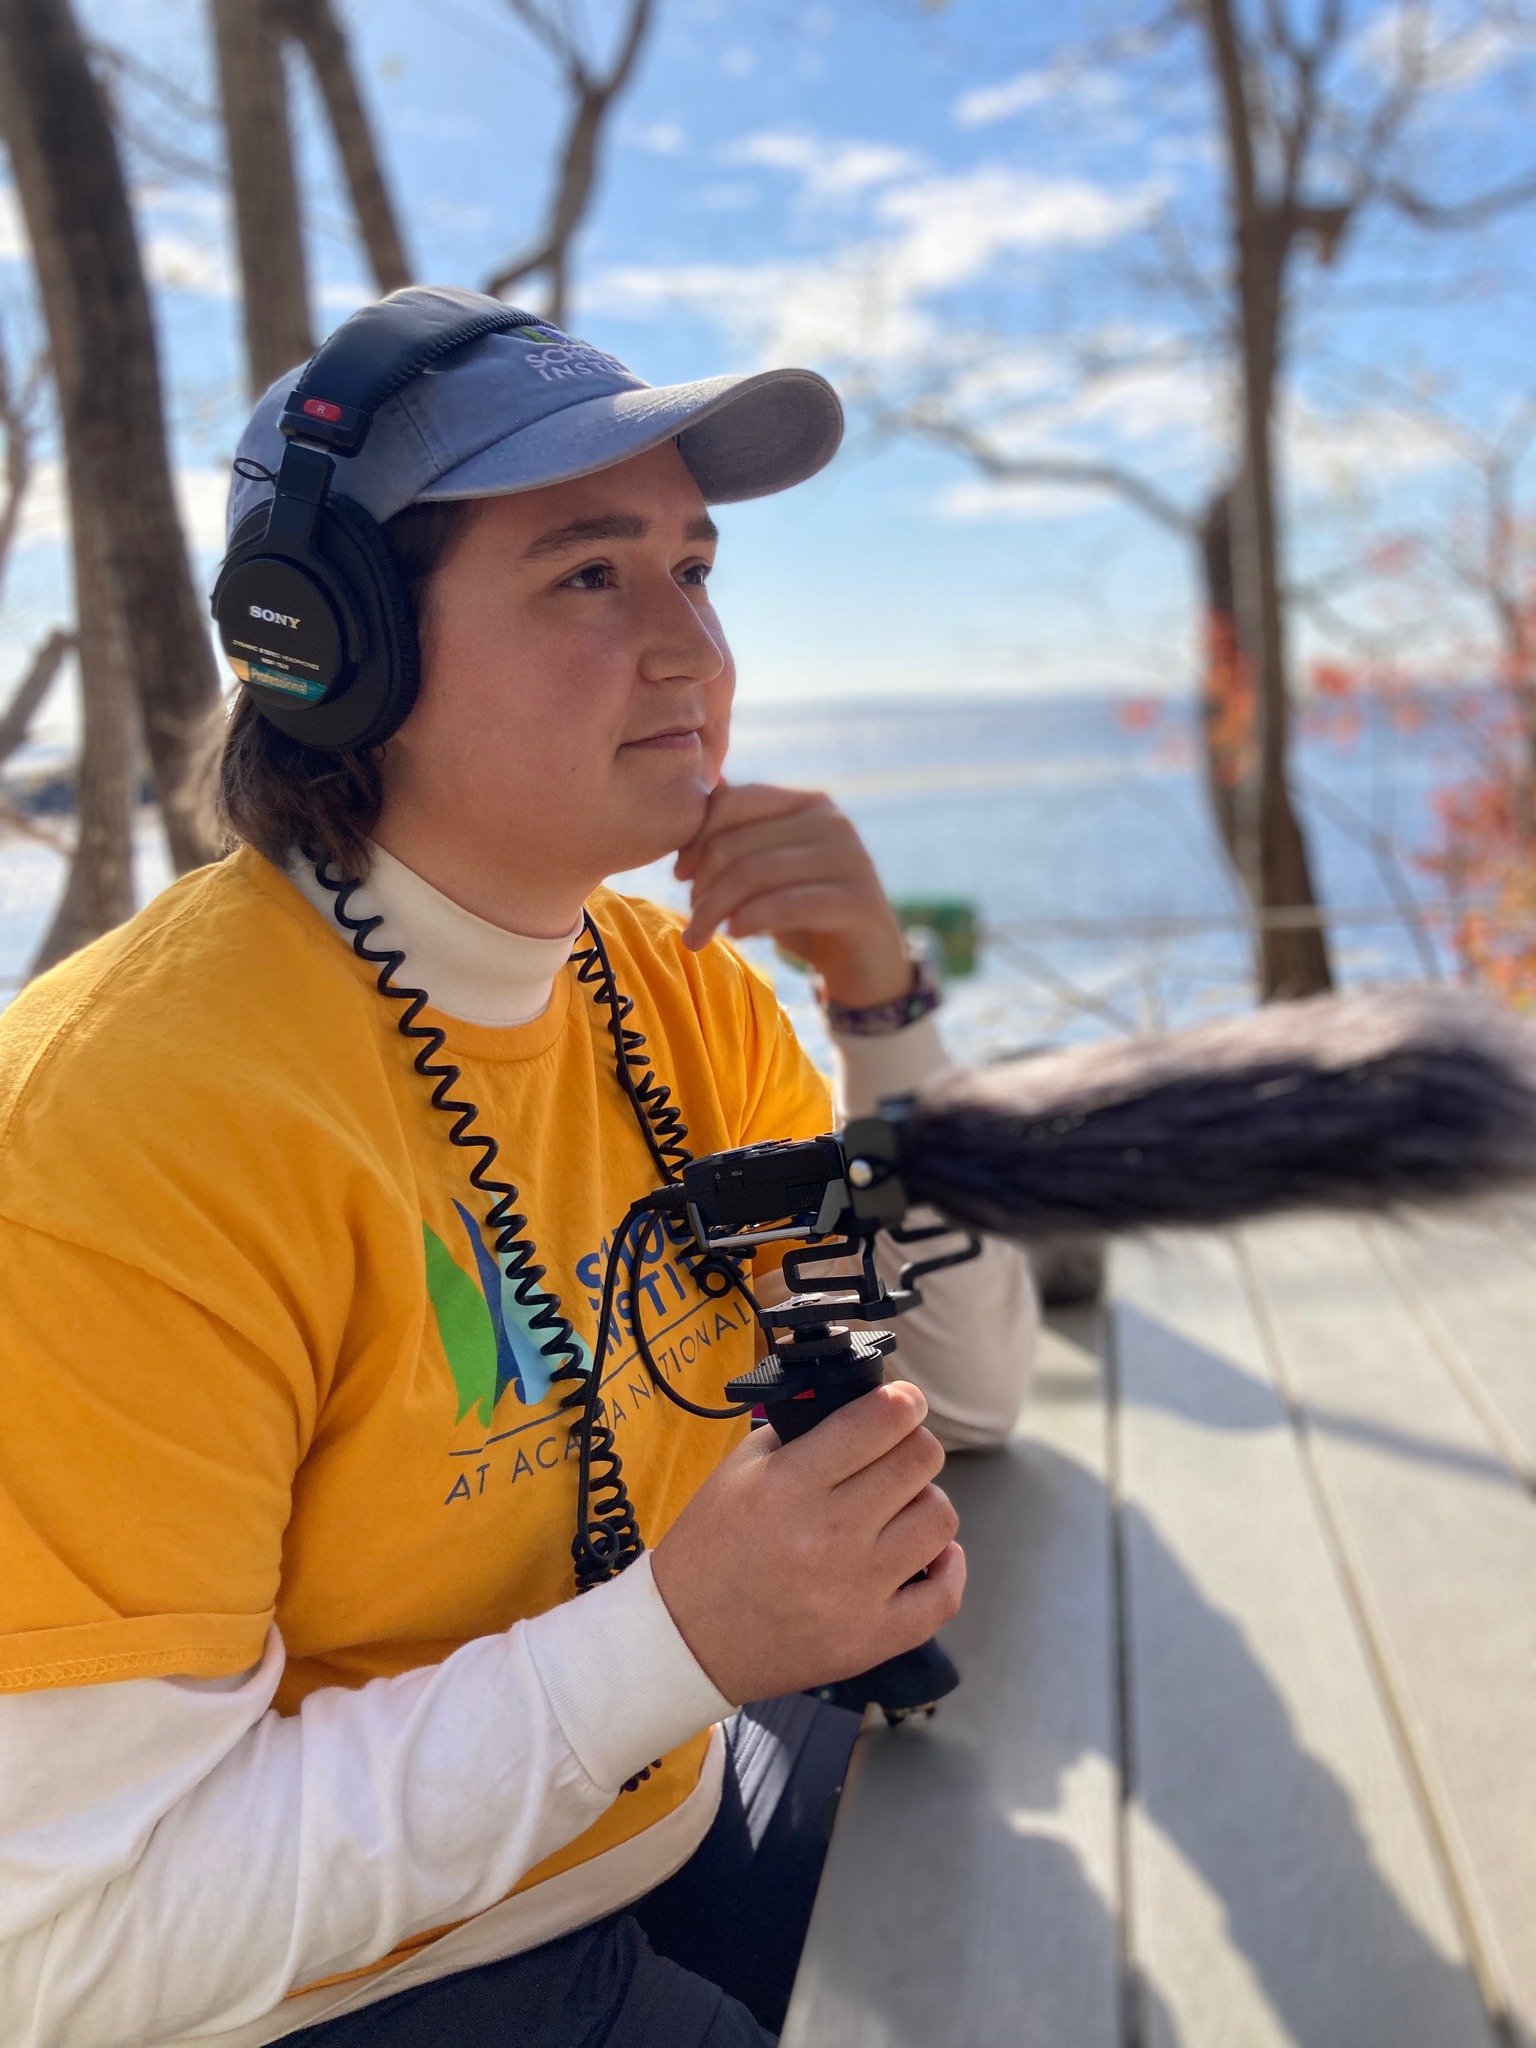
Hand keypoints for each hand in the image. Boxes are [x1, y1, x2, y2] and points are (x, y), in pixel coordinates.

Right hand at [650, 1380, 964, 1703]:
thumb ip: (800, 1431)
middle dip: (912, 1444)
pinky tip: (926, 1555)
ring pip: (939, 1518)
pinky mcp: (871, 1639)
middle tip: (894, 1453)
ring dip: (924, 1501)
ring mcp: (856, 1592)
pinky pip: (944, 1596)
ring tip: (897, 1508)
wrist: (687, 1640)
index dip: (903, 1400)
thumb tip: (861, 1406)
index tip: (902, 1402)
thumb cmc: (710, 1549)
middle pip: (920, 1461)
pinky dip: (946, 1567)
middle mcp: (830, 1535)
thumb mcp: (738, 1471)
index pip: (880, 1420)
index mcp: (791, 1485)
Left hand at [675, 781, 909, 1008]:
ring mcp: (850, 860)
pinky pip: (785, 905)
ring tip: (701, 934)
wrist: (866, 964)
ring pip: (754, 874)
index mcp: (809, 803)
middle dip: (701, 883)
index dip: (696, 838)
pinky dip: (749, 920)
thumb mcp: (770, 869)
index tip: (680, 876)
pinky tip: (736, 934)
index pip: (733, 801)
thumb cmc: (807, 913)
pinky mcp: (858, 902)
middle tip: (692, 916)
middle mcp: (832, 822)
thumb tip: (712, 783)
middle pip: (737, 842)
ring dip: (714, 909)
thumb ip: (743, 832)